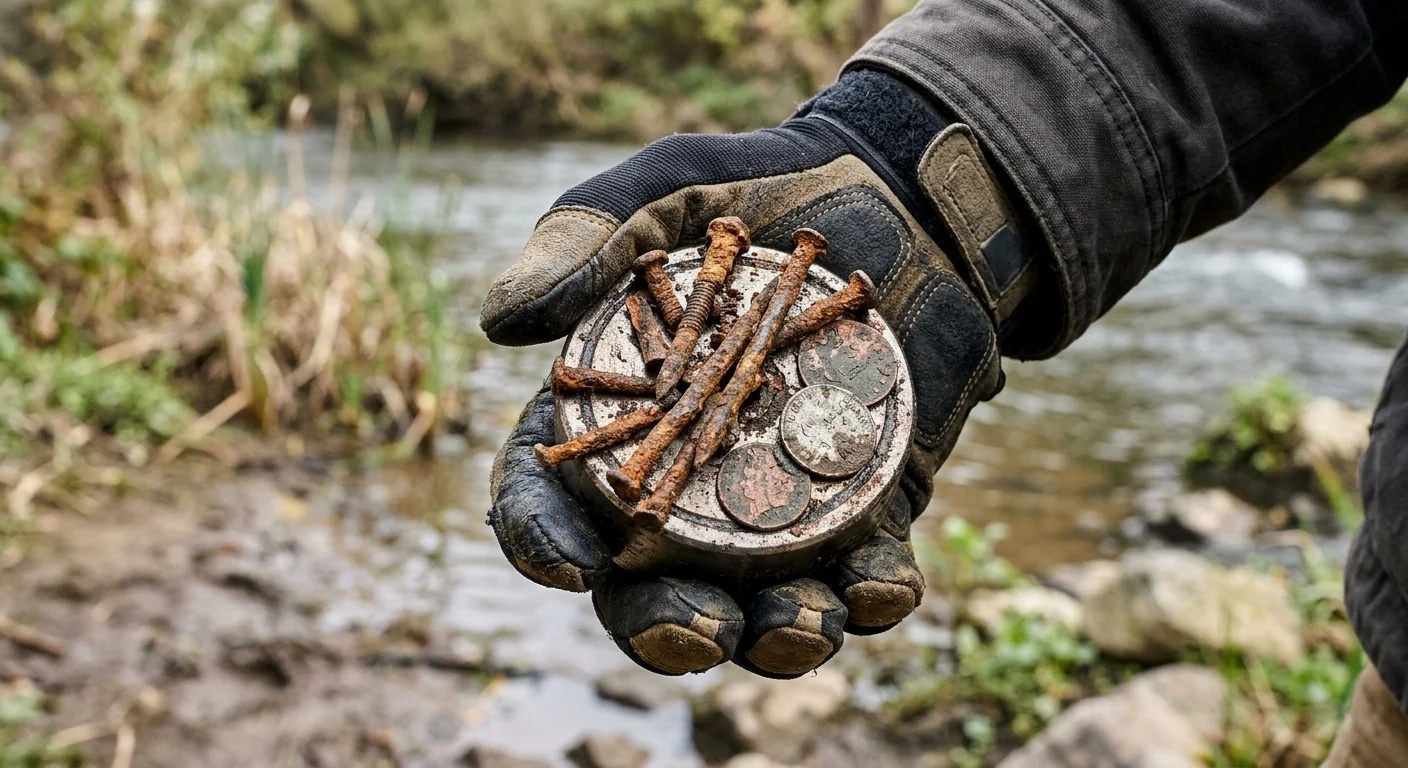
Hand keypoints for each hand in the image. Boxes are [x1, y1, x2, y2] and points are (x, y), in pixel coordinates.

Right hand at [482, 70, 1035, 676]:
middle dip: (667, 626)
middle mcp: (683, 480)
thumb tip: (496, 319)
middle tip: (697, 628)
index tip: (569, 561)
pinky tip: (883, 588)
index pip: (550, 496)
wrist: (903, 193)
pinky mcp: (864, 505)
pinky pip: (864, 574)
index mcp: (614, 416)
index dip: (543, 538)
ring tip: (803, 623)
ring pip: (757, 603)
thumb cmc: (766, 186)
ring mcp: (775, 503)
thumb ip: (585, 238)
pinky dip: (874, 595)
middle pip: (648, 587)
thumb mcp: (671, 189)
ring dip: (776, 637)